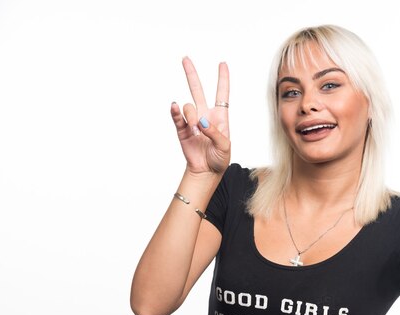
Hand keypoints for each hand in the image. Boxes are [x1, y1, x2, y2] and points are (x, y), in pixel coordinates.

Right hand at [170, 57, 230, 174]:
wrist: (206, 172)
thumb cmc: (220, 159)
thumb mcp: (225, 146)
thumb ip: (215, 133)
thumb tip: (201, 122)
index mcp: (220, 117)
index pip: (222, 93)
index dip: (222, 78)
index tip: (222, 64)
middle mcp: (205, 115)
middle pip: (198, 90)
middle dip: (191, 74)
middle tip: (185, 59)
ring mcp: (192, 121)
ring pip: (189, 107)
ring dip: (192, 116)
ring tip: (197, 131)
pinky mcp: (182, 130)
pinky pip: (177, 117)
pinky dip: (175, 112)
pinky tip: (175, 107)